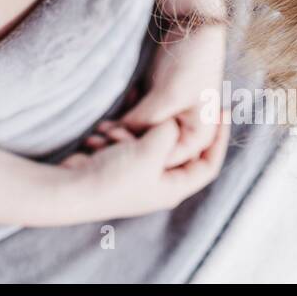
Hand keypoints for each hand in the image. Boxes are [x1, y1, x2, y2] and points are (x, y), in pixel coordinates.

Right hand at [60, 114, 230, 220]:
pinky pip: (127, 141)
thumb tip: (172, 122)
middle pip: (178, 150)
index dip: (220, 139)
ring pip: (149, 142)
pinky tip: (107, 125)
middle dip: (168, 128)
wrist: (71, 189)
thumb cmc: (115, 178)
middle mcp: (158, 182)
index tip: (224, 111)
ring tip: (121, 121)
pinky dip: (121, 131)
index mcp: (174, 187)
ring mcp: (137, 173)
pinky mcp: (117, 164)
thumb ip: (169, 132)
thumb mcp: (151, 151)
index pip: (209, 164)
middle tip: (168, 107)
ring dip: (137, 128)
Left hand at [84, 23, 227, 166]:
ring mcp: (168, 117)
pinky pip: (135, 120)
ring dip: (120, 132)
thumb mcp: (168, 95)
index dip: (139, 153)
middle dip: (126, 144)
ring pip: (140, 135)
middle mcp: (184, 131)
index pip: (166, 158)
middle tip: (98, 138)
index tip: (112, 140)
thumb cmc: (190, 60)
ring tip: (98, 129)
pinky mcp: (154, 104)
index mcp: (198, 135)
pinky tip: (106, 116)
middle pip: (152, 148)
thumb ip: (146, 120)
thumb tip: (116, 135)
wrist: (190, 24)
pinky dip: (122, 119)